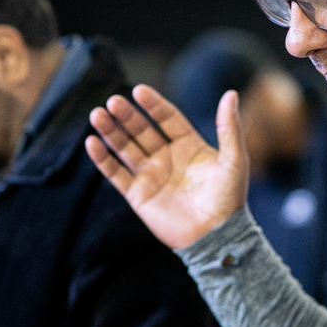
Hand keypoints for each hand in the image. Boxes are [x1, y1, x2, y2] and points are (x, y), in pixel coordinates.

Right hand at [85, 84, 248, 249]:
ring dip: (110, 131)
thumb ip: (229, 127)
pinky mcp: (138, 194)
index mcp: (188, 145)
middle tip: (112, 101)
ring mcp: (150, 175)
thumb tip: (231, 93)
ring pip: (125, 148)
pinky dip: (103, 159)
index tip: (139, 91)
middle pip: (141, 130)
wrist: (216, 235)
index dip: (153, 105)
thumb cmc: (229, 198)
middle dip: (126, 116)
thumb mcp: (234, 158)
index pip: (166, 118)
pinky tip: (92, 142)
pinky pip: (116, 174)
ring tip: (97, 115)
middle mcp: (166, 157)